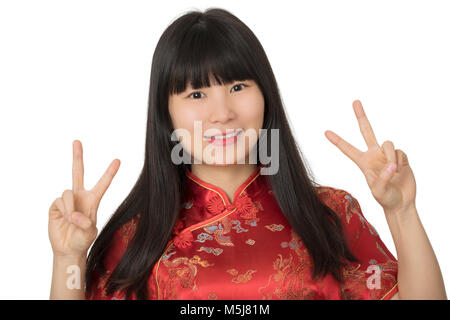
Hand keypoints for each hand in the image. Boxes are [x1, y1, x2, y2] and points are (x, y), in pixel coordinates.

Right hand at [48, 140, 119, 256]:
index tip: (118, 160)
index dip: (110, 172)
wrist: (68, 249)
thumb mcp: (90, 233)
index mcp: (93, 200)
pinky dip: (64, 210)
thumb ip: (85, 223)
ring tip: (72, 221)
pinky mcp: (55, 205)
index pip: (103, 183)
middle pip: (78, 172)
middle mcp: (80, 196)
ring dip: (70, 207)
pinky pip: (60, 201)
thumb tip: (74, 215)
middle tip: (76, 141)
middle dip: (77, 156)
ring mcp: (67, 200)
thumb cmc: (83, 240)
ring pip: (68, 192)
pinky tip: (64, 219)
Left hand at [324, 100, 416, 213]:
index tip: (325, 132)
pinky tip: (401, 170)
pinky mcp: (400, 156)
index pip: (347, 149)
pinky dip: (401, 161)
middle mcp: (373, 155)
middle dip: (361, 116)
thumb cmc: (386, 199)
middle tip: (355, 102)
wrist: (402, 203)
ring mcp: (387, 155)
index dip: (337, 141)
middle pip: (366, 131)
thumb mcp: (379, 192)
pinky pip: (400, 151)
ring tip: (393, 170)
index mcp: (363, 162)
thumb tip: (390, 165)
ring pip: (388, 143)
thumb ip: (382, 178)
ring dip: (391, 156)